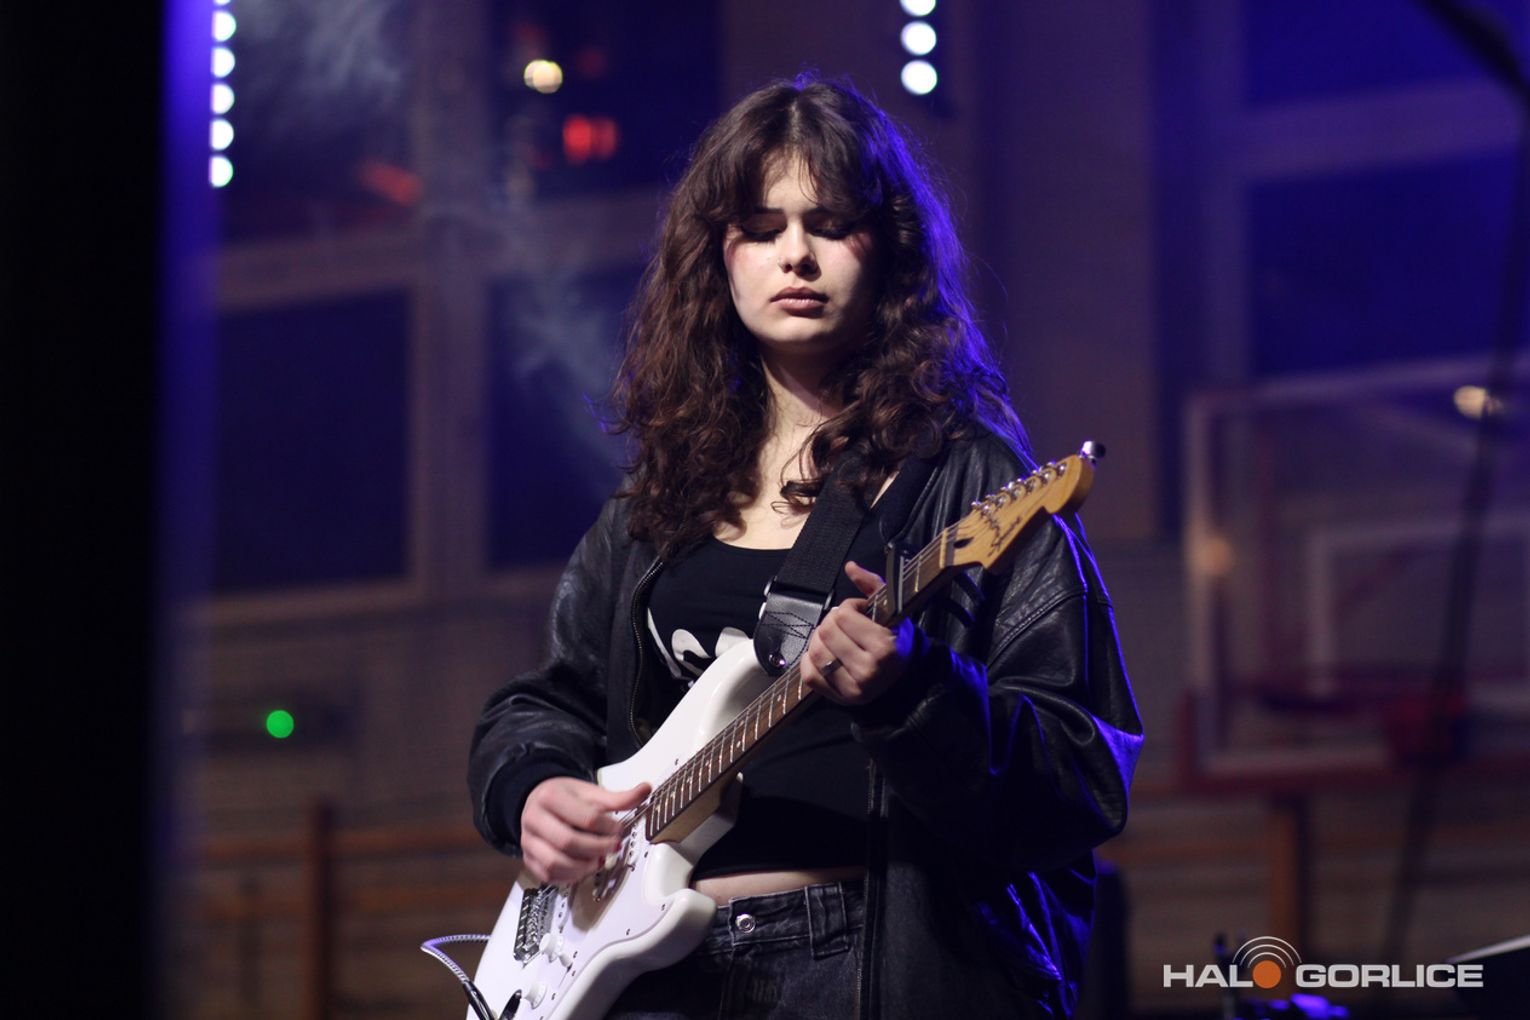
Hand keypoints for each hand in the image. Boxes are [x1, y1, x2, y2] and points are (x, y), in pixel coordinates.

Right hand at [519, 777, 649, 883]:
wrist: (538, 800)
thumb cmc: (565, 797)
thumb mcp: (591, 792)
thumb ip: (618, 798)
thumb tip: (645, 790)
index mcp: (551, 797)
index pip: (585, 818)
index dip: (608, 828)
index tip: (619, 830)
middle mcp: (534, 818)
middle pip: (568, 842)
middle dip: (596, 849)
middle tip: (612, 848)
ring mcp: (528, 840)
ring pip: (555, 863)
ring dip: (582, 867)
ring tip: (598, 860)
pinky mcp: (527, 858)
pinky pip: (547, 875)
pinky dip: (569, 877)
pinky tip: (583, 869)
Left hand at [798, 562, 913, 705]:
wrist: (903, 680)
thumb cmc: (896, 640)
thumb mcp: (891, 611)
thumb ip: (871, 585)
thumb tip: (850, 566)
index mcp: (884, 648)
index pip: (844, 615)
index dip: (849, 608)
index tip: (860, 613)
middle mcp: (868, 671)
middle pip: (825, 632)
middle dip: (832, 622)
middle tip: (844, 626)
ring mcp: (852, 688)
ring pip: (814, 651)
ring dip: (819, 639)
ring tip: (834, 639)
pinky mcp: (838, 698)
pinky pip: (808, 673)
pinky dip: (810, 660)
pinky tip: (824, 654)